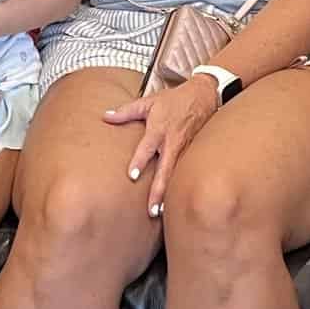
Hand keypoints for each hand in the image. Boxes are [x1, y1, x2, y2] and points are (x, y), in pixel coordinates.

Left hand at [102, 74, 221, 217]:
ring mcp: (185, 149)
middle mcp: (173, 142)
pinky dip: (178, 188)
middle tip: (151, 210)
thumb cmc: (174, 100)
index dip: (140, 161)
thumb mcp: (149, 101)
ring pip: (176, 175)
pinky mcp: (193, 154)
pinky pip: (184, 173)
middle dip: (159, 190)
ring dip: (168, 194)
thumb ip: (126, 111)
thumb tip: (105, 116)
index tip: (133, 175)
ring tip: (160, 213)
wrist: (204, 95)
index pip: (148, 147)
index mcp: (159, 129)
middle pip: (165, 169)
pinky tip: (172, 203)